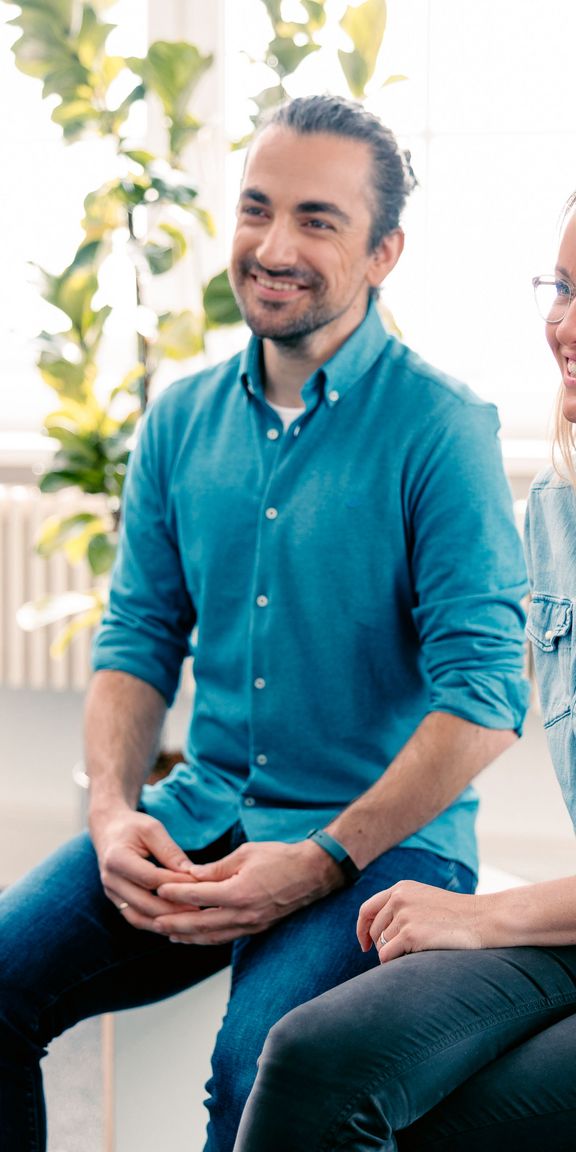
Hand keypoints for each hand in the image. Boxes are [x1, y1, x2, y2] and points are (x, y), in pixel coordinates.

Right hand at [90, 807, 197, 931]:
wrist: (108, 830)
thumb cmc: (132, 826)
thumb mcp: (152, 829)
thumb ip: (170, 851)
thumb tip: (192, 873)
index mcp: (117, 859)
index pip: (151, 878)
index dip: (176, 883)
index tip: (199, 884)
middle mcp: (110, 880)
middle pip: (145, 903)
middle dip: (174, 908)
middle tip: (200, 908)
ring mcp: (111, 894)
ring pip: (139, 918)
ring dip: (165, 922)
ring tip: (190, 919)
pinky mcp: (116, 901)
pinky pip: (136, 918)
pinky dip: (155, 923)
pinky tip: (175, 922)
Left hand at [154, 838, 343, 944]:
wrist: (312, 873)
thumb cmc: (280, 858)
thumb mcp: (245, 854)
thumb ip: (216, 868)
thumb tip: (190, 875)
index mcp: (239, 893)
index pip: (198, 895)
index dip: (176, 892)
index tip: (158, 888)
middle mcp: (243, 914)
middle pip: (199, 924)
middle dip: (173, 922)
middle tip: (152, 919)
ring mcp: (250, 925)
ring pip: (210, 936)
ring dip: (186, 935)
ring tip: (166, 931)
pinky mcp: (255, 928)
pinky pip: (224, 937)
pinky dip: (205, 937)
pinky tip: (193, 934)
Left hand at [356, 880, 482, 961]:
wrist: (483, 919)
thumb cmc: (457, 915)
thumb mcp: (425, 900)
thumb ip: (402, 907)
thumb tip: (378, 932)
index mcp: (401, 888)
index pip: (367, 909)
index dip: (362, 929)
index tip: (365, 944)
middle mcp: (398, 899)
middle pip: (374, 931)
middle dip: (381, 946)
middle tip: (399, 956)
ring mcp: (404, 916)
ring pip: (381, 946)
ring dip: (393, 955)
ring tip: (417, 953)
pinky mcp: (411, 935)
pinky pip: (387, 956)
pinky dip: (393, 963)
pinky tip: (411, 961)